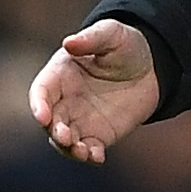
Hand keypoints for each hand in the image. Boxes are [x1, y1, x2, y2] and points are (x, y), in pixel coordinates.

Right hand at [28, 19, 160, 164]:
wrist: (152, 67)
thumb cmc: (125, 45)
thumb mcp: (111, 34)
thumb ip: (92, 38)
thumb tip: (69, 42)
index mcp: (59, 74)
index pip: (41, 92)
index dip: (38, 104)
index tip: (43, 115)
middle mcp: (64, 100)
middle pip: (50, 121)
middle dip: (55, 131)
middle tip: (65, 136)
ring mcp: (80, 120)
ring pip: (64, 140)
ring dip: (69, 148)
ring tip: (81, 151)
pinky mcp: (98, 135)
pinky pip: (89, 149)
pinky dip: (89, 155)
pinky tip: (97, 157)